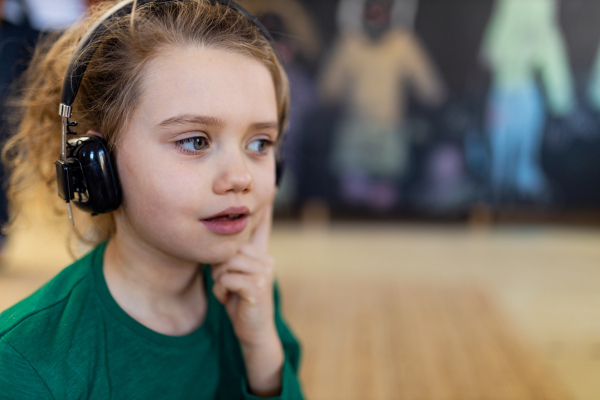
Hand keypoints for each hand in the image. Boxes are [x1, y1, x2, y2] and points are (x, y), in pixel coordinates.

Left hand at [211, 205, 276, 345]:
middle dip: (219, 267)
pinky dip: (222, 290)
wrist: (254, 331)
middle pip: (229, 247)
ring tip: (228, 292)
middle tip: (226, 284)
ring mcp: (264, 271)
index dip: (264, 207)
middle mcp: (266, 258)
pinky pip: (227, 278)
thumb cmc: (240, 301)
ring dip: (219, 281)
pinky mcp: (257, 285)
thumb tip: (218, 238)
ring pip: (226, 262)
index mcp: (261, 254)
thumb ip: (231, 258)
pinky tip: (229, 299)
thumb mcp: (235, 276)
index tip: (271, 188)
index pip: (263, 226)